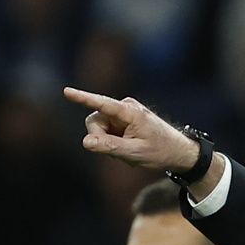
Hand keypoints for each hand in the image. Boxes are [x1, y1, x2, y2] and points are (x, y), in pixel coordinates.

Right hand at [63, 87, 198, 170]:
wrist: (178, 151)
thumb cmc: (160, 152)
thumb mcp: (135, 153)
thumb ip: (110, 147)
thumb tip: (86, 142)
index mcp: (130, 112)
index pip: (102, 104)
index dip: (83, 98)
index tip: (66, 91)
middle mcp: (125, 107)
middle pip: (95, 121)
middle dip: (101, 139)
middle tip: (119, 153)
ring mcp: (124, 112)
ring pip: (100, 128)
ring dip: (109, 144)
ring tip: (128, 151)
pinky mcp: (123, 119)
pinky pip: (108, 131)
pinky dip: (114, 143)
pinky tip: (128, 148)